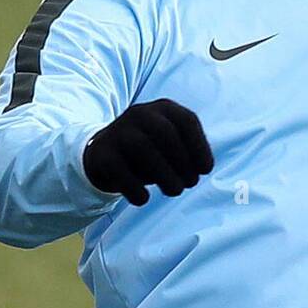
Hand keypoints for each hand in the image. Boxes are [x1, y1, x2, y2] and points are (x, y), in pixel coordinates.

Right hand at [83, 99, 213, 205]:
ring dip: (163, 174)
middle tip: (191, 183)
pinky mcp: (101, 152)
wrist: (104, 153)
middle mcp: (140, 113)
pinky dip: (134, 187)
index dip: (200, 146)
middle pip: (165, 133)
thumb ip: (188, 153)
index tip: (206, 170)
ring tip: (175, 191)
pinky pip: (118, 168)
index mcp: (164, 109)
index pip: (187, 120)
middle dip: (183, 161)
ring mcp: (118, 131)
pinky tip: (144, 198)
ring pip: (142, 147)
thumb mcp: (171, 145)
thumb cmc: (150, 151)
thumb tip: (202, 168)